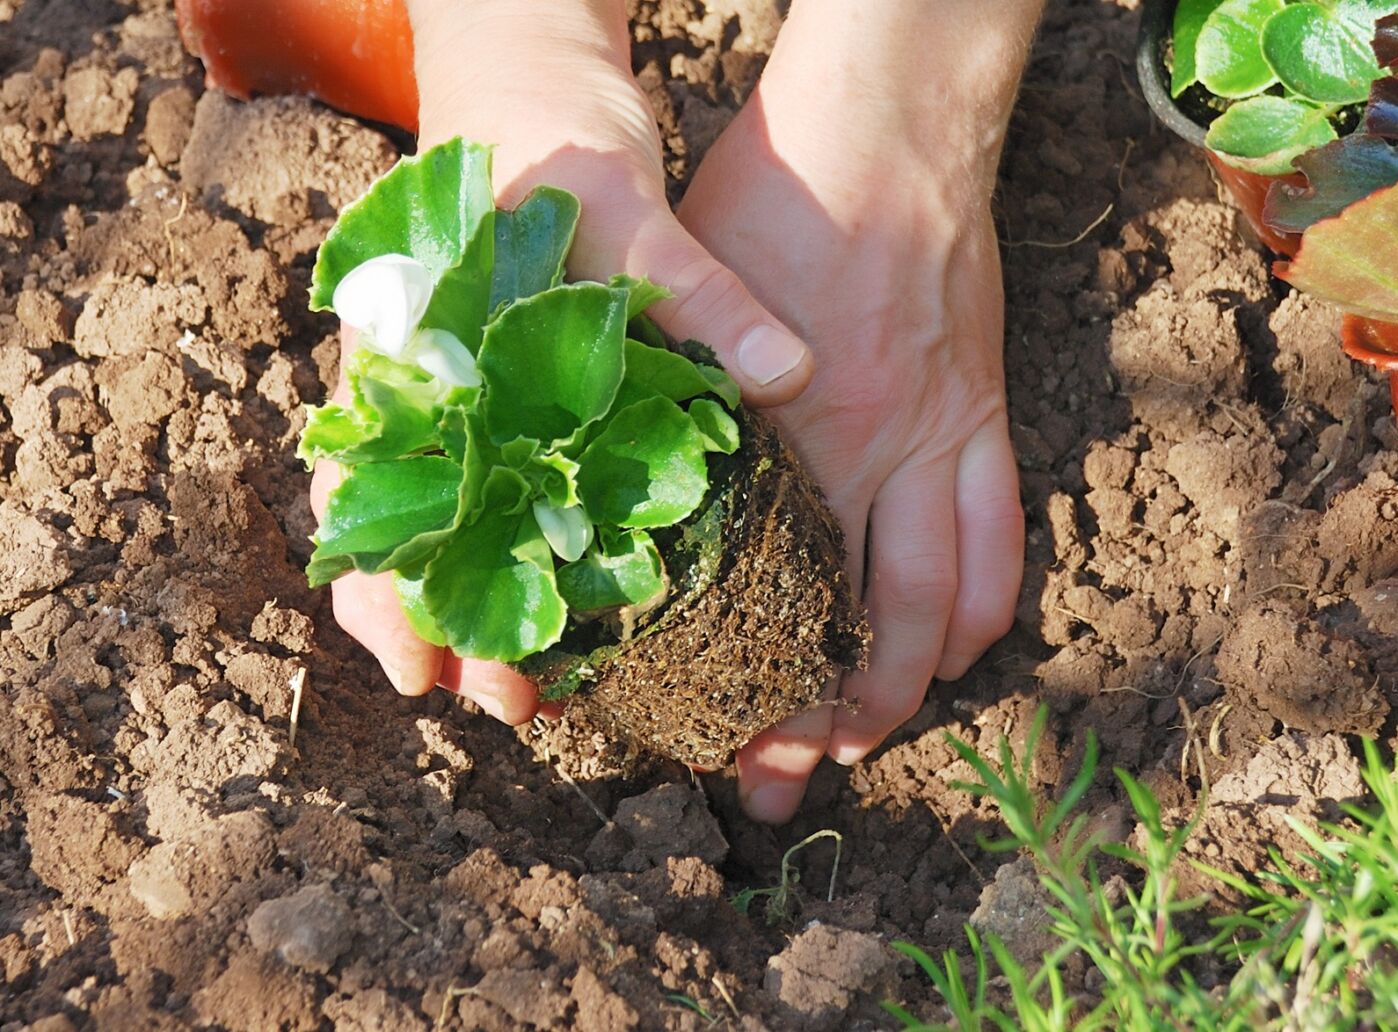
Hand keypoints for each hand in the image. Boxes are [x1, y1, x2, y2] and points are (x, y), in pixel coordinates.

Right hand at [319, 0, 814, 717]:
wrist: (528, 74)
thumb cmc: (551, 140)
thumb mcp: (624, 211)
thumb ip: (696, 296)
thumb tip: (791, 373)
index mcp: (417, 353)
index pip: (381, 496)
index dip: (398, 591)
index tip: (431, 666)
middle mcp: (424, 386)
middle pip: (400, 531)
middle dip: (437, 625)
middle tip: (500, 705)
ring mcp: (459, 393)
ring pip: (437, 522)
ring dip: (471, 605)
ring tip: (524, 691)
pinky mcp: (509, 390)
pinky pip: (495, 485)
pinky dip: (514, 549)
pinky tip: (557, 602)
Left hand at [679, 4, 1033, 822]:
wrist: (892, 121)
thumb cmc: (773, 197)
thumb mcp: (691, 301)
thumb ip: (681, 404)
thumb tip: (639, 489)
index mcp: (798, 438)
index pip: (786, 608)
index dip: (767, 695)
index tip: (735, 748)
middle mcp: (882, 456)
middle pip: (882, 632)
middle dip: (844, 722)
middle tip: (799, 774)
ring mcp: (946, 436)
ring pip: (956, 600)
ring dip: (922, 679)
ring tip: (876, 727)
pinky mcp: (983, 409)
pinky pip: (1001, 534)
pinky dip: (980, 604)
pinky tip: (950, 641)